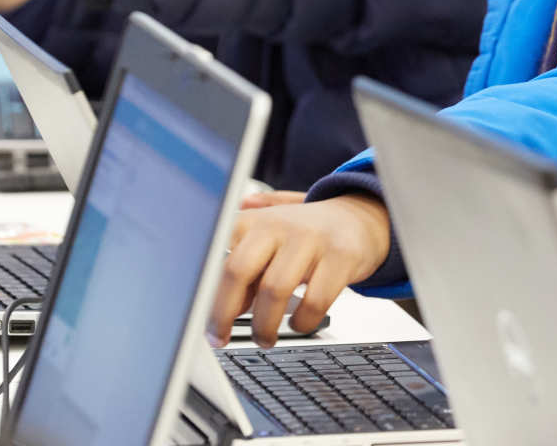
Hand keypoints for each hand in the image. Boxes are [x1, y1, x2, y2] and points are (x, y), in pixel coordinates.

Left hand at [209, 193, 390, 347]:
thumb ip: (239, 263)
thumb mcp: (270, 238)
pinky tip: (300, 323)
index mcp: (256, 221)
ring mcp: (312, 238)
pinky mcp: (342, 256)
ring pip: (274, 290)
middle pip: (238, 269)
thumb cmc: (306, 235)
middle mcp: (280, 224)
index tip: (194, 319)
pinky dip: (303, 322)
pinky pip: (315, 300)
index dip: (202, 290)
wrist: (362, 219)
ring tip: (264, 338)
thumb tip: (211, 296)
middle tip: (220, 338)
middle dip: (222, 314)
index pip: (215, 252)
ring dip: (263, 326)